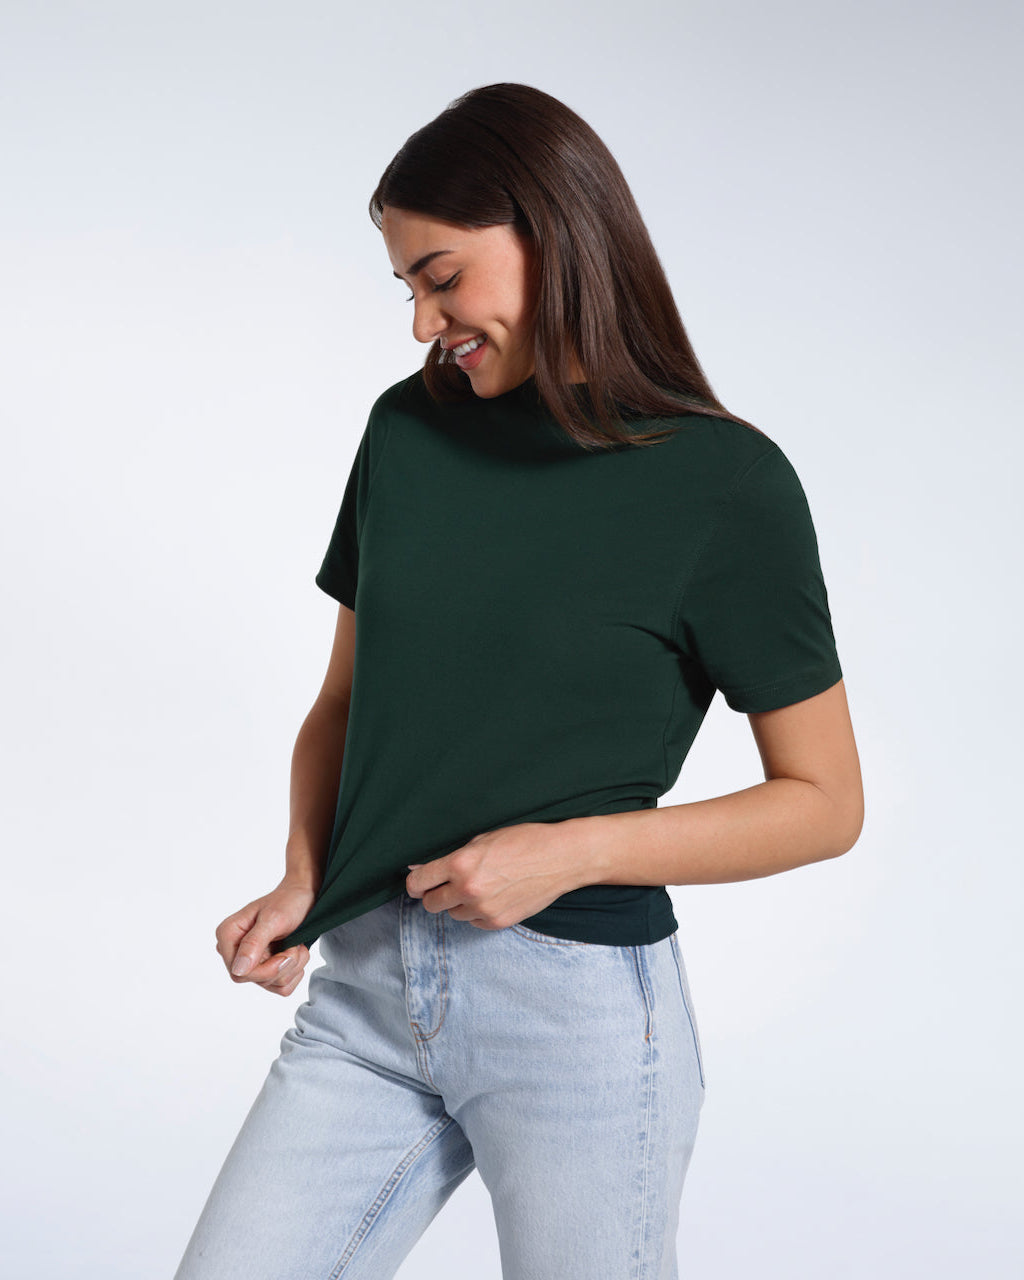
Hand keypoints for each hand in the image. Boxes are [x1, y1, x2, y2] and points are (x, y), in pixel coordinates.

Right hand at [215, 880, 315, 996]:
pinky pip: (281, 987)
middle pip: (255, 980)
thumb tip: (238, 969)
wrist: (304, 897)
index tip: (286, 955)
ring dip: (292, 966)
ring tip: (296, 945)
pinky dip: (295, 971)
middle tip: (294, 946)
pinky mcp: (266, 968)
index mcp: (228, 936)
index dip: (265, 970)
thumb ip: (254, 943)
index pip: (238, 973)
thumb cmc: (288, 901)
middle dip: (282, 966)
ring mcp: (251, 961)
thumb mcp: (272, 919)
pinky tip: (296, 952)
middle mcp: (235, 951)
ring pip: (271, 984)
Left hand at [404, 821, 583, 929]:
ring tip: (481, 886)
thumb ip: (452, 857)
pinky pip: (474, 922)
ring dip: (459, 904)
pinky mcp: (498, 922)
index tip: (417, 883)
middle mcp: (468, 889)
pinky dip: (478, 913)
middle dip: (434, 894)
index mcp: (461, 864)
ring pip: (453, 914)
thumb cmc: (524, 841)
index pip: (419, 882)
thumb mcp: (483, 839)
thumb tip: (421, 869)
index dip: (414, 883)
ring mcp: (484, 909)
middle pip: (431, 904)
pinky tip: (495, 896)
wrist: (561, 857)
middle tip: (447, 885)